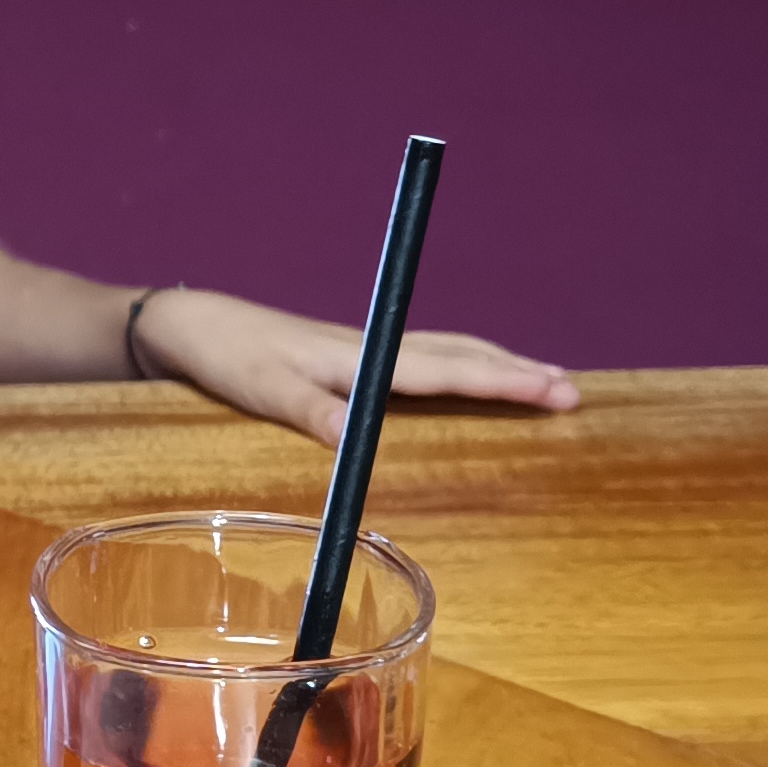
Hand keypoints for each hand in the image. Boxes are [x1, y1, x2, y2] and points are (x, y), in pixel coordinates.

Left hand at [133, 286, 579, 448]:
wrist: (193, 325)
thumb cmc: (228, 358)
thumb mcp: (264, 391)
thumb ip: (312, 413)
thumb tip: (354, 441)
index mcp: (361, 355)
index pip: (448, 369)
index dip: (503, 381)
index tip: (552, 389)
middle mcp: (373, 346)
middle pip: (462, 355)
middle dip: (519, 373)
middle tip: (573, 392)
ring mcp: (366, 347)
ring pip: (448, 350)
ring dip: (498, 363)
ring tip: (544, 378)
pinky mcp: (353, 354)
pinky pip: (426, 356)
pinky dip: (464, 362)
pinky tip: (473, 372)